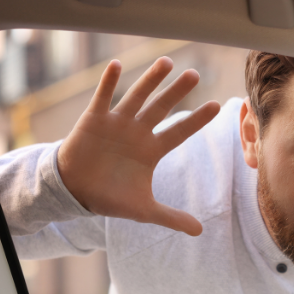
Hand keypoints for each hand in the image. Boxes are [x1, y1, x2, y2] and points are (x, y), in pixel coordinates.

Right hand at [56, 57, 220, 235]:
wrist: (76, 192)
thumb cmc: (111, 197)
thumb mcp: (144, 210)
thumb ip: (172, 217)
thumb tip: (200, 232)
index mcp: (151, 150)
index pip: (179, 132)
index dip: (196, 120)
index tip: (217, 106)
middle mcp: (137, 132)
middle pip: (162, 108)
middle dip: (177, 92)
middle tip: (195, 75)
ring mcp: (116, 124)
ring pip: (137, 97)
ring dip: (150, 80)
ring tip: (167, 62)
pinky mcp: (93, 120)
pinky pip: (103, 98)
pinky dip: (108, 82)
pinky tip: (116, 64)